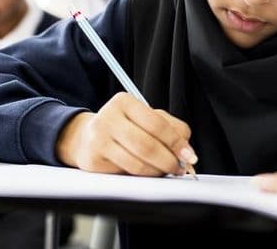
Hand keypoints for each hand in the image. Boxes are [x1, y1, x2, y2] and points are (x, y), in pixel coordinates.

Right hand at [55, 92, 196, 176]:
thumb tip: (186, 148)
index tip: (189, 155)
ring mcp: (98, 140)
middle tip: (179, 168)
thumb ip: (170, 127)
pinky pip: (126, 173)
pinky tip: (148, 172)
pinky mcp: (94, 161)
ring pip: (137, 163)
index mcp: (124, 102)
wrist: (87, 137)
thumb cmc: (123, 126)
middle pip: (147, 146)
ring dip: (157, 171)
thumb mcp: (145, 117)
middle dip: (169, 161)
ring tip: (165, 170)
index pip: (156, 124)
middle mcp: (108, 118)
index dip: (176, 142)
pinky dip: (142, 176)